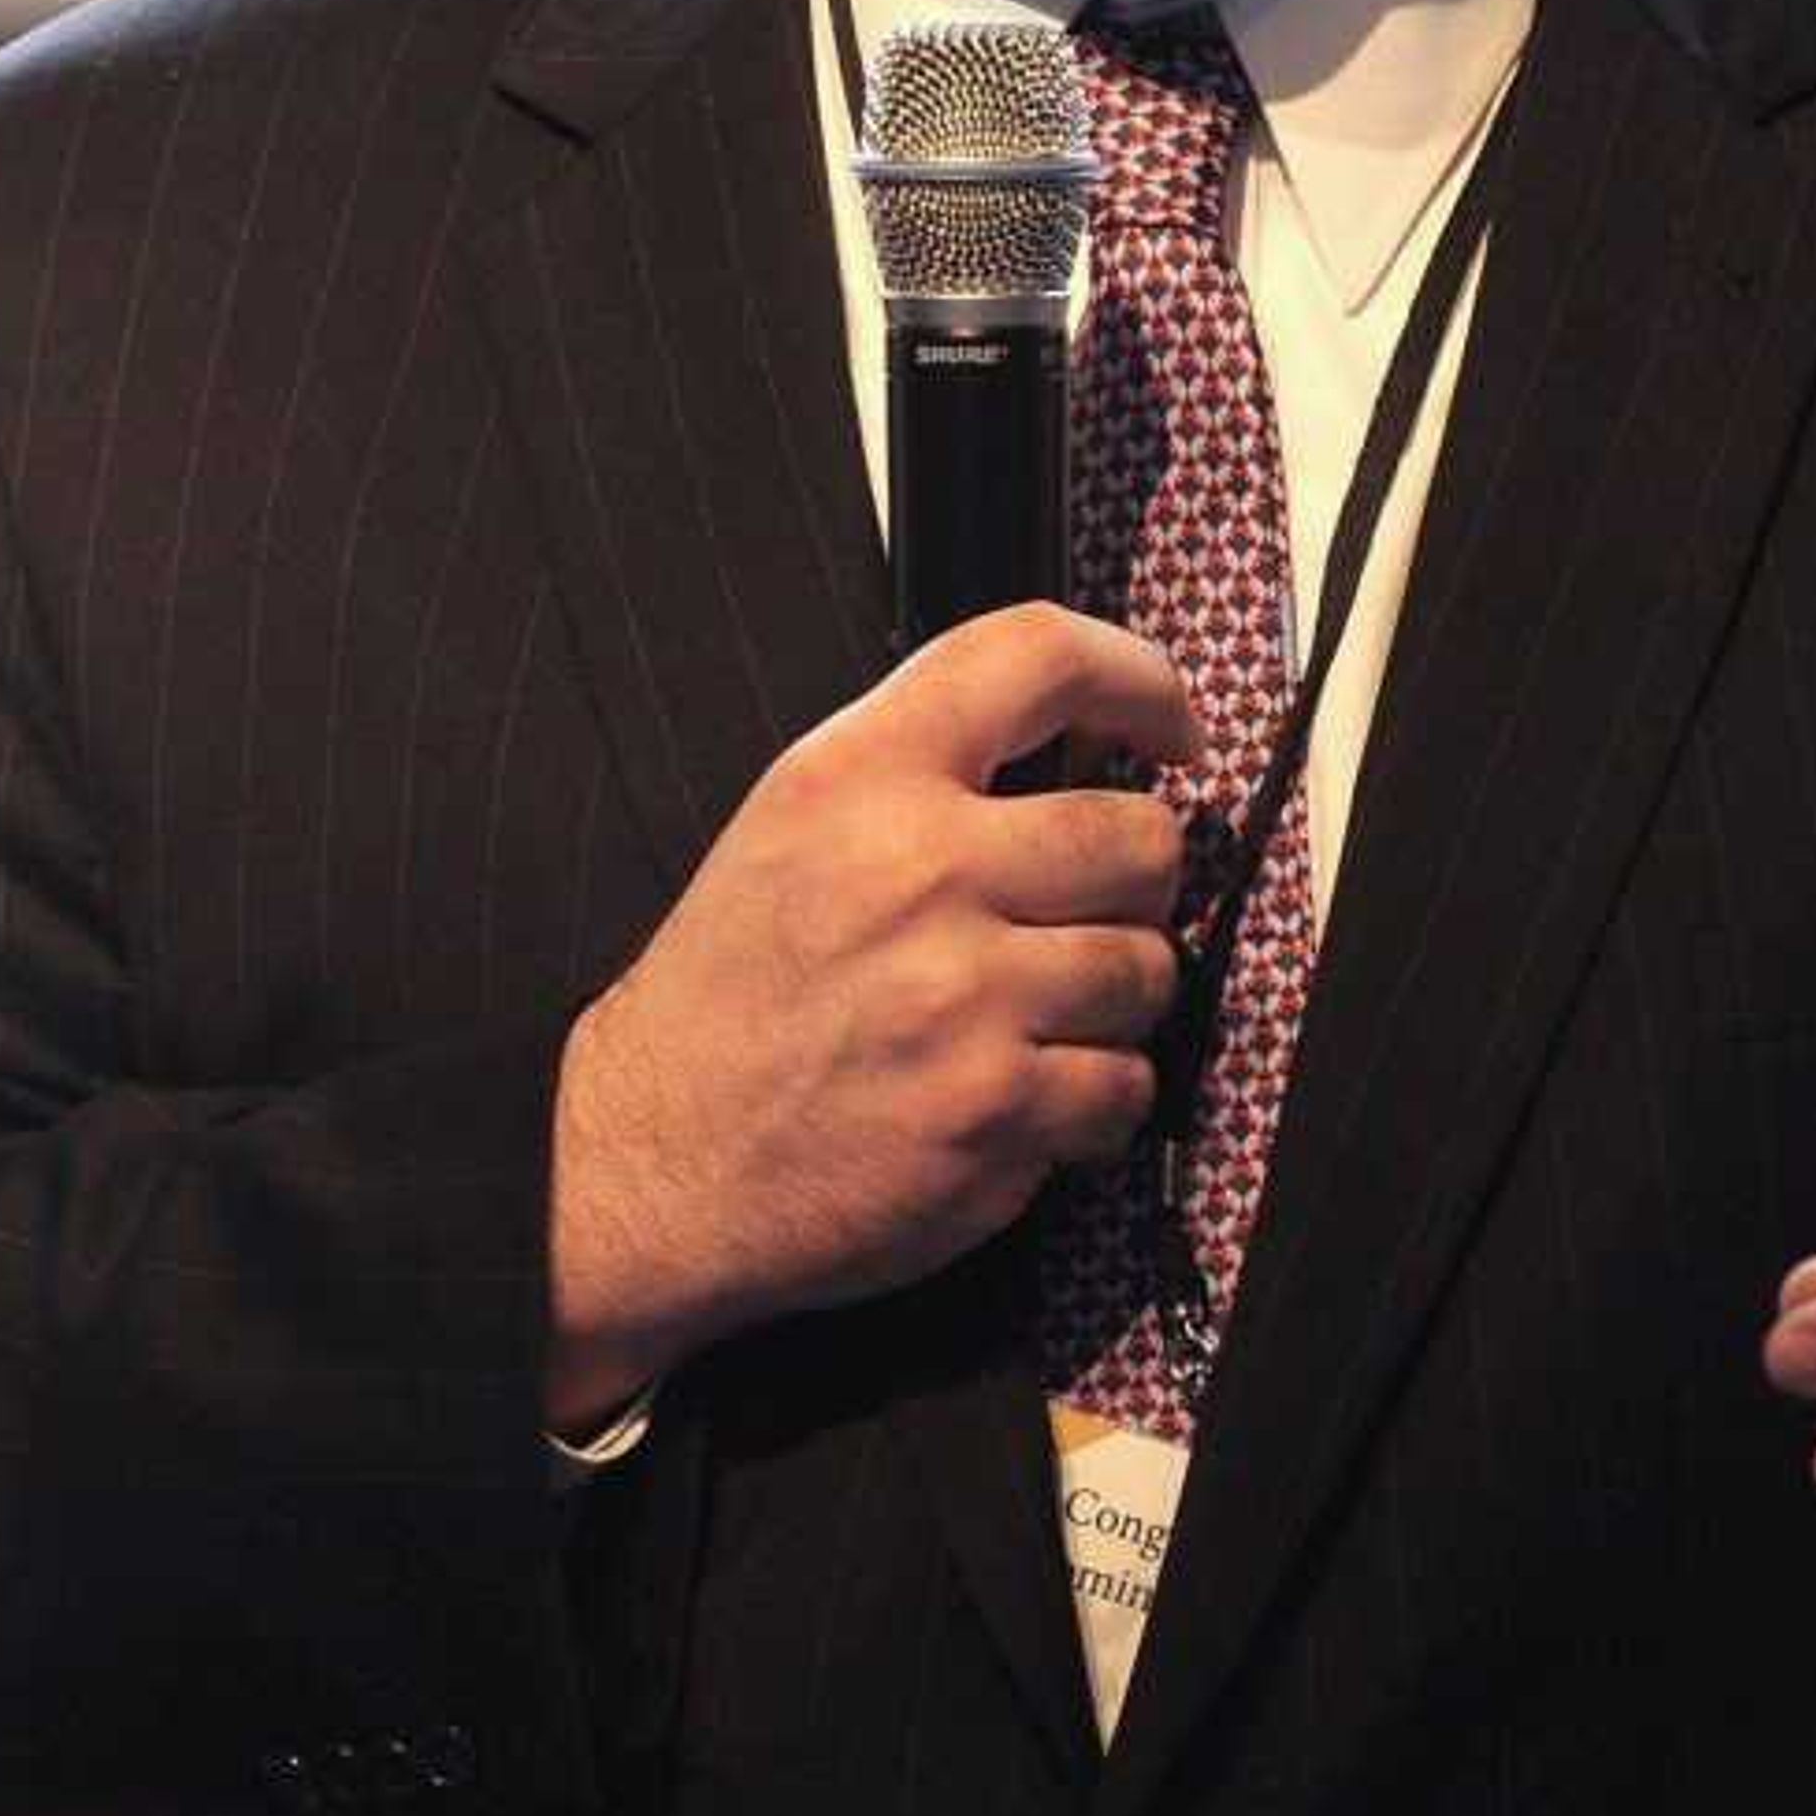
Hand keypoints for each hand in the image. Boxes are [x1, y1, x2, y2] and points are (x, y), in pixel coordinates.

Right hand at [544, 604, 1200, 1426]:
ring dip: (1112, 1003)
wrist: (648, 1158)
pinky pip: (1126, 1085)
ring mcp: (962, 997)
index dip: (1138, 678)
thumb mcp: (793, 826)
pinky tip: (1016, 1097)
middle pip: (1141, 838)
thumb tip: (1095, 750)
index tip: (1168, 726)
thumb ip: (926, 770)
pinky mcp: (992, 1111)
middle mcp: (917, 870)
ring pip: (1149, 970)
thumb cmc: (731, 997)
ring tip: (1031, 1019)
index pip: (1036, 656)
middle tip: (1082, 915)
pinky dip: (1091, 1102)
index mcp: (858, 777)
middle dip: (1134, 884)